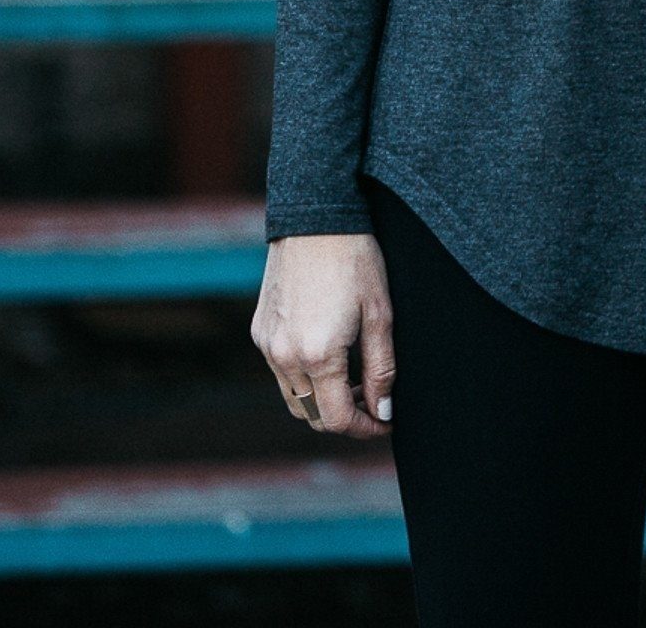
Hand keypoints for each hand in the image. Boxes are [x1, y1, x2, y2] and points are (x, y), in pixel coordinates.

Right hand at [251, 233, 396, 438]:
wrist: (315, 217)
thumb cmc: (355, 259)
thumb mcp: (379, 313)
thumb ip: (382, 369)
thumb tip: (383, 411)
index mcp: (317, 355)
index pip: (336, 420)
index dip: (364, 428)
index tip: (385, 420)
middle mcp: (284, 356)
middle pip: (311, 416)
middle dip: (343, 417)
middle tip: (373, 399)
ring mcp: (267, 344)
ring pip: (293, 398)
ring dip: (321, 400)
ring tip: (353, 377)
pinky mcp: (259, 329)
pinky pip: (280, 371)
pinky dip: (303, 377)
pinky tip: (328, 352)